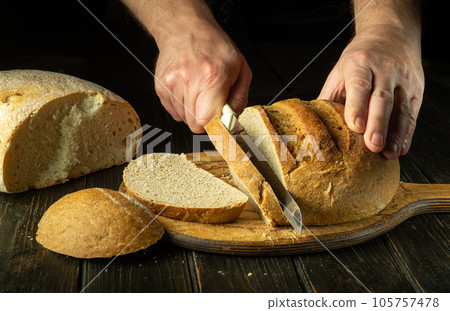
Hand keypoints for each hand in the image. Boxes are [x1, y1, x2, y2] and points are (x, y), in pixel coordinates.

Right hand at [154, 23, 251, 132]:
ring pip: (184, 120)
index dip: (216, 126)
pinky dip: (183, 107)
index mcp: (212, 76)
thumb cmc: (213, 46)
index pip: (208, 120)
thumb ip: (240, 98)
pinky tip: (189, 91)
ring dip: (194, 113)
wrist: (184, 28)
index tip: (221, 123)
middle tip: (212, 106)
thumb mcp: (240, 68)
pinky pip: (174, 112)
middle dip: (206, 121)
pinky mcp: (161, 88)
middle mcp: (189, 81)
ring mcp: (171, 85)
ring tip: (199, 93)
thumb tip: (233, 120)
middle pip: (195, 124)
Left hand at [319, 25, 423, 157]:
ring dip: (395, 133)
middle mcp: (384, 69)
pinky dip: (407, 133)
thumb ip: (329, 97)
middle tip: (372, 145)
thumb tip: (313, 125)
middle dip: (377, 124)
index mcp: (360, 62)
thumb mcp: (340, 71)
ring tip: (387, 152)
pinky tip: (400, 148)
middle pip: (382, 99)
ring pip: (400, 108)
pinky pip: (412, 114)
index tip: (355, 126)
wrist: (391, 33)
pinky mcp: (416, 89)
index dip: (357, 107)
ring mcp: (403, 79)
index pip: (359, 85)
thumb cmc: (360, 58)